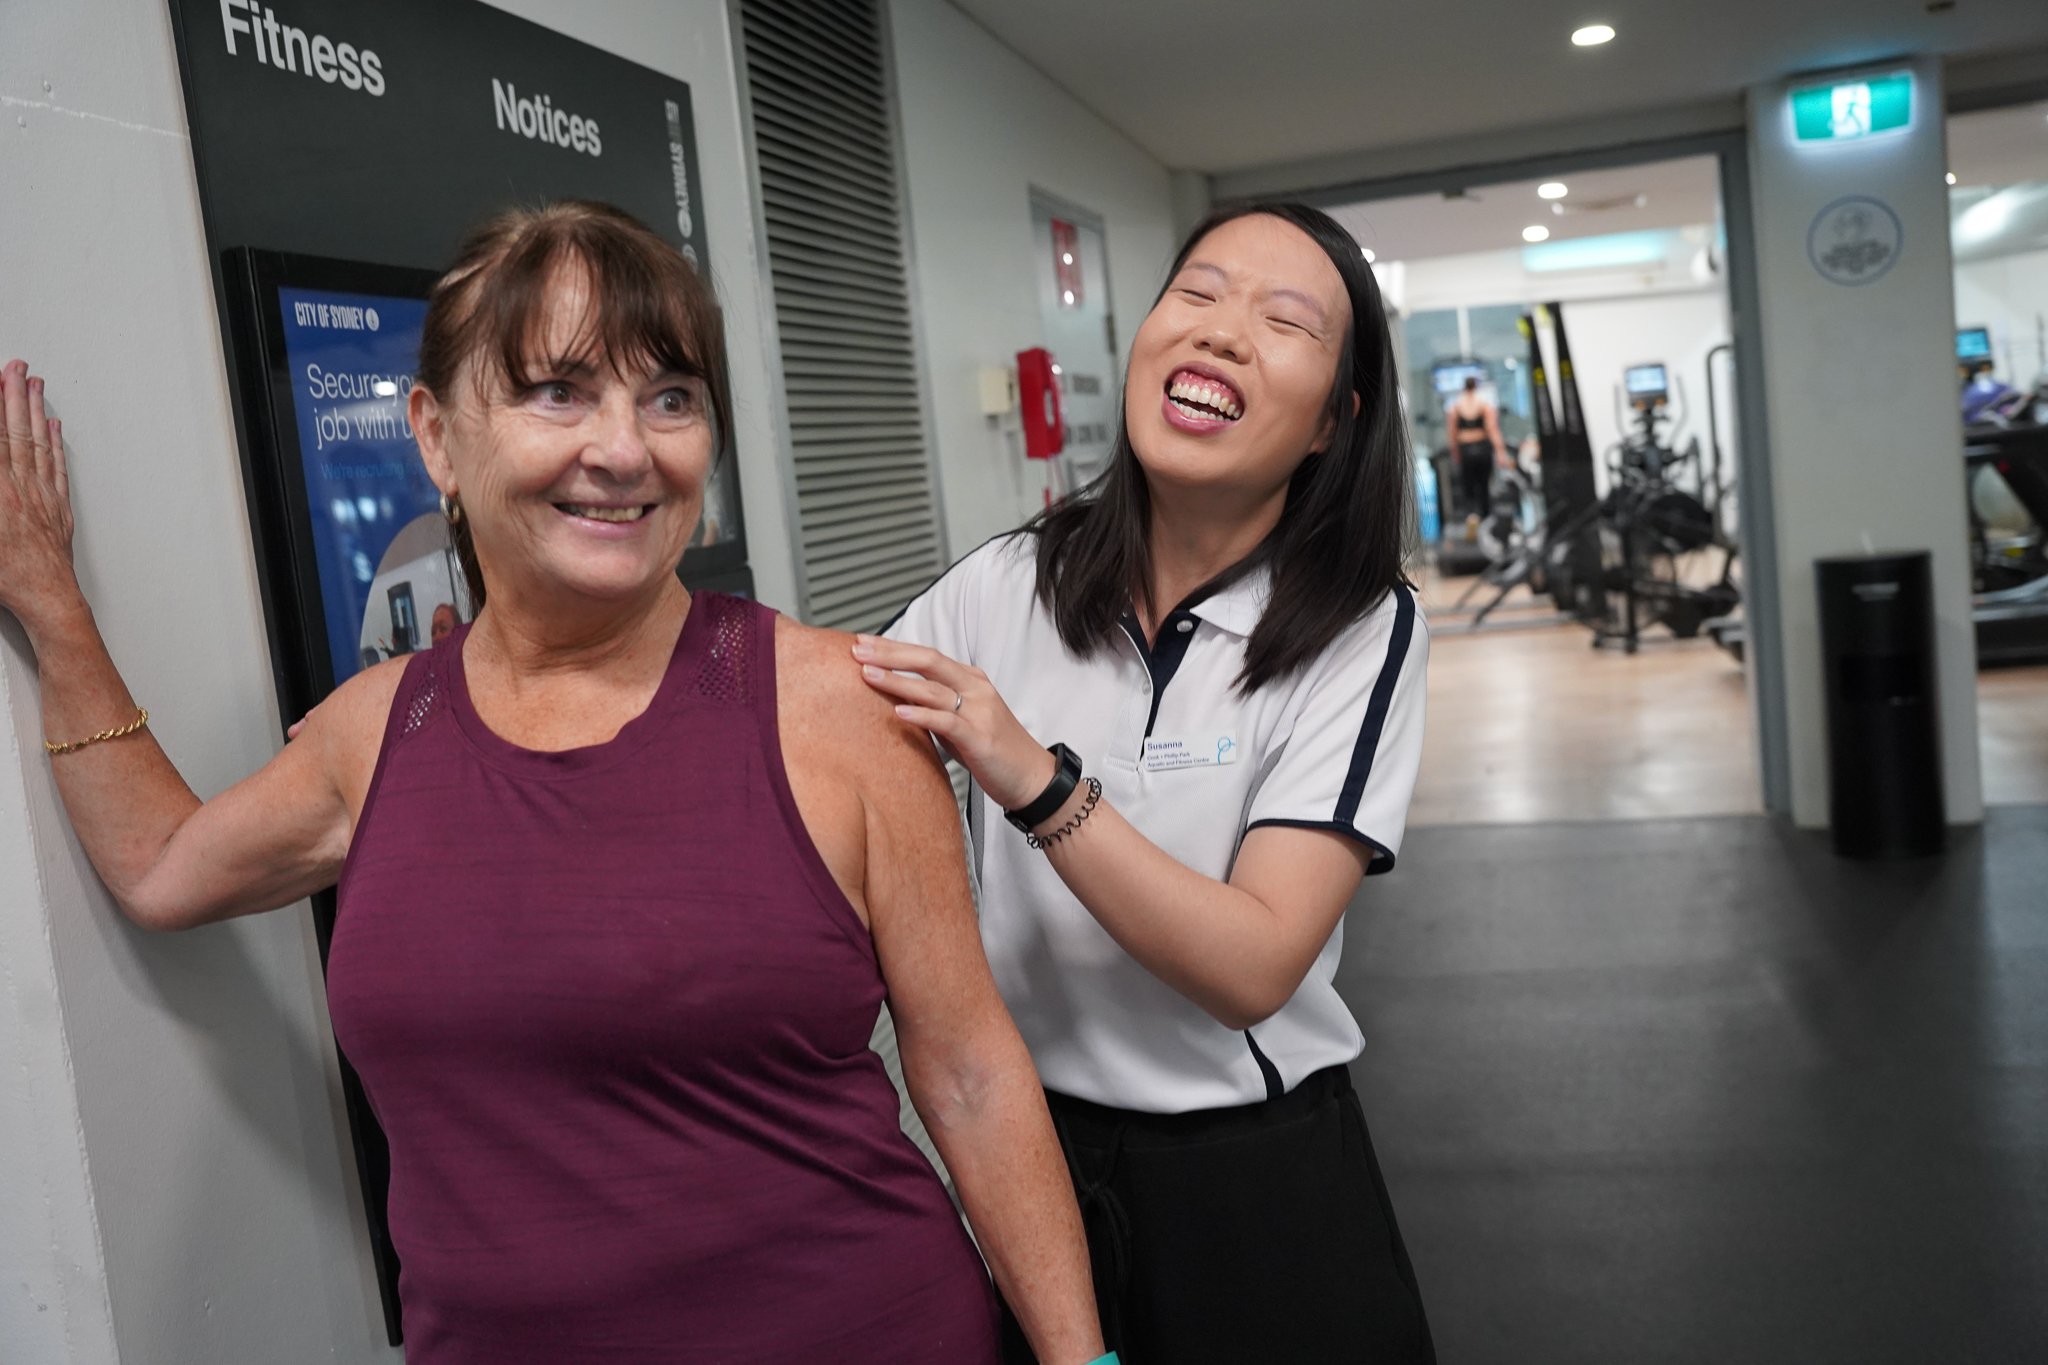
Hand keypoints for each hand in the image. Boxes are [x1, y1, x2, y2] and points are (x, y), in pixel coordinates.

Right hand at [0, 360, 80, 631]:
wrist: (46, 597)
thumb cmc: (7, 575)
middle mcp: (22, 487)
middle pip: (15, 430)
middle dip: (14, 395)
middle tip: (16, 366)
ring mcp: (43, 495)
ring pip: (38, 443)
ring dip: (36, 411)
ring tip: (36, 384)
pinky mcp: (58, 508)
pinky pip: (57, 467)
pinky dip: (56, 443)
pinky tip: (55, 426)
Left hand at [852, 635, 1056, 811]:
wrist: (1032, 777)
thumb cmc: (995, 751)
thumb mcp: (963, 721)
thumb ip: (936, 706)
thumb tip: (900, 699)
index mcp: (971, 680)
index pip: (927, 656)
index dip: (895, 647)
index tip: (864, 643)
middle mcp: (976, 689)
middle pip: (929, 661)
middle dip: (890, 654)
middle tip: (858, 649)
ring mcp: (979, 712)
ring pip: (933, 689)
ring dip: (898, 681)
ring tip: (868, 675)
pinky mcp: (980, 738)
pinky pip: (947, 722)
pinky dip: (922, 715)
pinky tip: (899, 713)